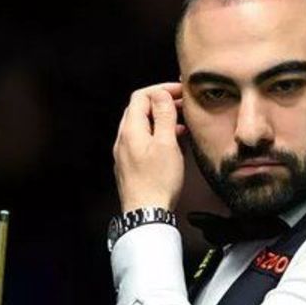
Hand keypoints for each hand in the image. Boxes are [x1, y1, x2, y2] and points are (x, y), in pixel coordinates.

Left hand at [114, 83, 185, 212]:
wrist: (146, 214)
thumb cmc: (158, 182)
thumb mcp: (166, 144)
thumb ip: (163, 116)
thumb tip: (161, 94)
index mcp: (131, 130)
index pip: (141, 96)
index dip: (161, 90)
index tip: (180, 91)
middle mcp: (123, 139)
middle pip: (139, 110)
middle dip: (161, 103)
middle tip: (182, 105)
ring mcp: (125, 153)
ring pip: (142, 126)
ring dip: (160, 120)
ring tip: (181, 123)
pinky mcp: (130, 165)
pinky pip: (142, 141)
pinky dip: (157, 135)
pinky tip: (172, 143)